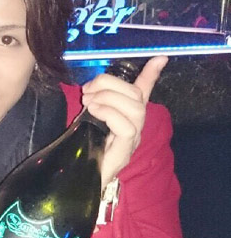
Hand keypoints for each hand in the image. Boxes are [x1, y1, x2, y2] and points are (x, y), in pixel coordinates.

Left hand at [82, 56, 167, 190]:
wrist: (78, 180)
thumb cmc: (81, 150)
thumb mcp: (86, 120)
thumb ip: (93, 104)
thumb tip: (89, 88)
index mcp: (126, 116)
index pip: (143, 92)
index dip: (151, 74)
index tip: (160, 57)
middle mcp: (135, 127)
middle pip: (135, 95)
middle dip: (109, 84)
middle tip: (87, 92)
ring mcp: (133, 139)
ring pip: (134, 108)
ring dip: (108, 98)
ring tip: (89, 103)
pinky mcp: (126, 151)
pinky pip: (126, 126)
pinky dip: (109, 114)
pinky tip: (94, 112)